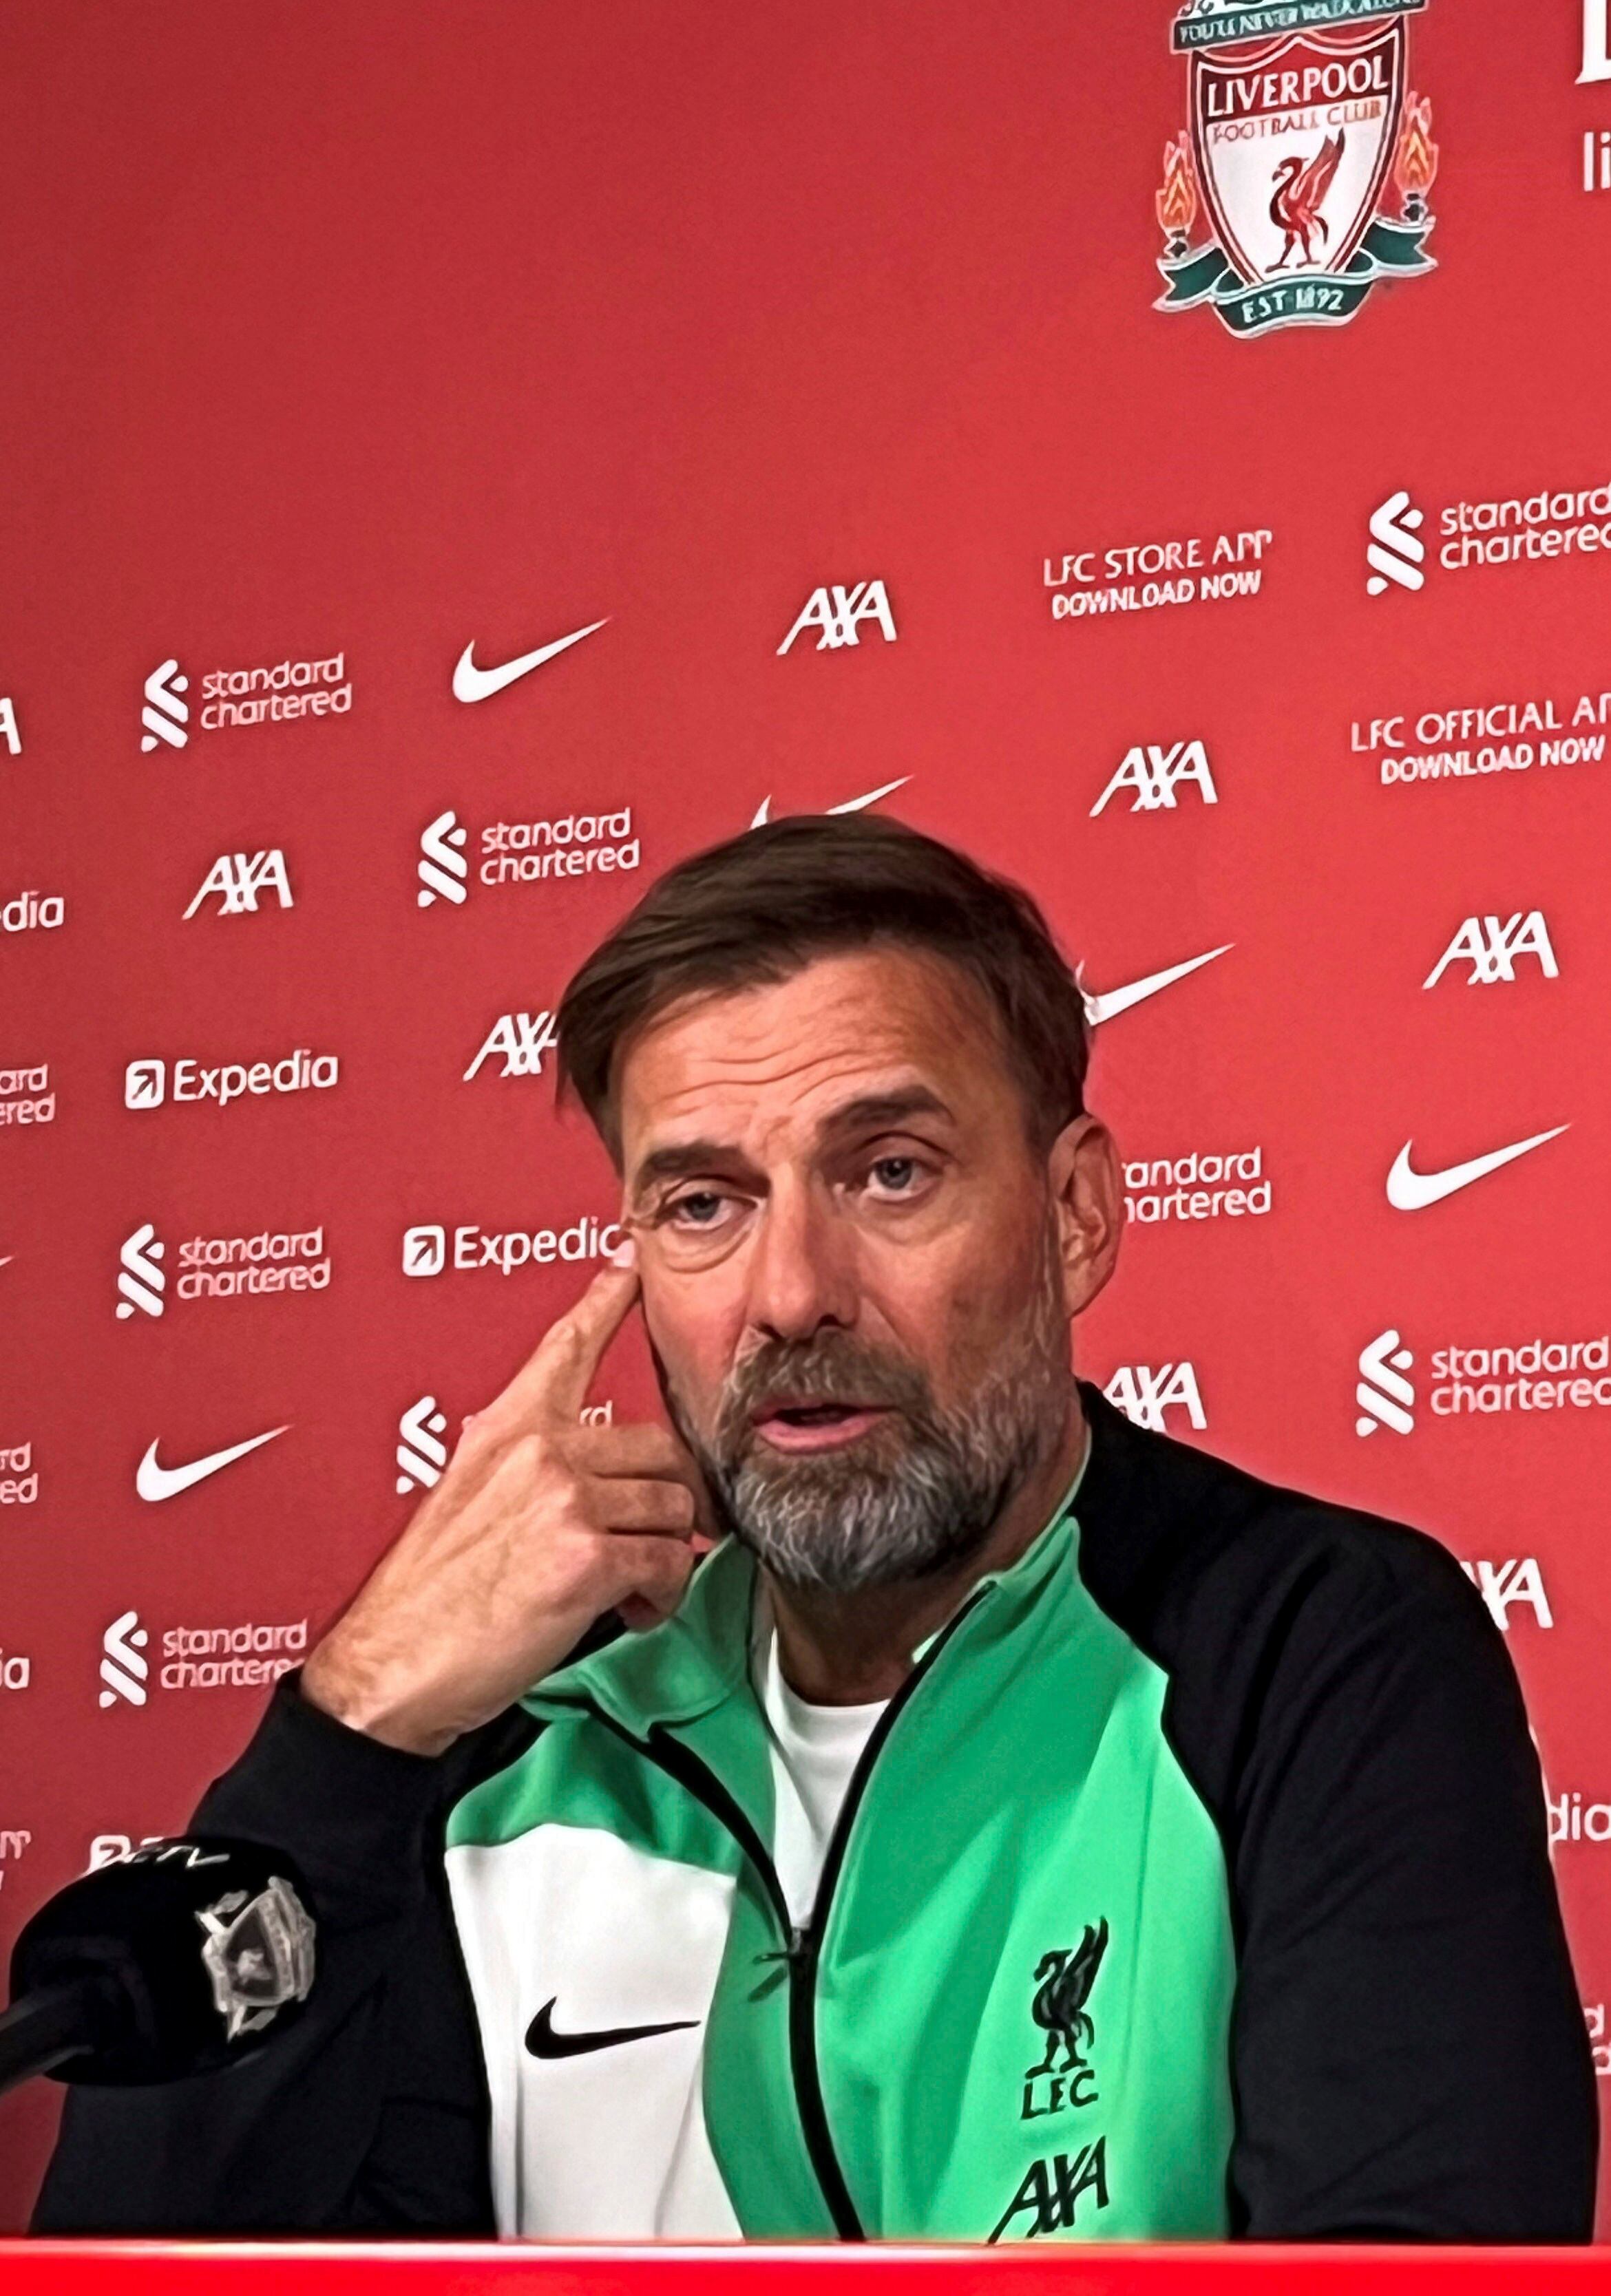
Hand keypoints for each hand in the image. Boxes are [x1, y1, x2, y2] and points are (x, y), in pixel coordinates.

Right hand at [301, 1246, 708, 1754]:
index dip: (606, 1298)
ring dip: (667, 1555)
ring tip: (634, 1589)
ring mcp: (564, 1497)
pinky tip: (633, 1613)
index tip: (627, 1262)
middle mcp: (538, 1449)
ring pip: (672, 1506)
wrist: (393, 1666)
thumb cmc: (426, 1601)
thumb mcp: (465, 1502)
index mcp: (504, 1429)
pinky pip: (667, 1563)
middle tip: (658, 1538)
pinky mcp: (586, 1554)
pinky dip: (662, 1596)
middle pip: (659, 1445)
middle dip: (671, 1498)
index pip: (566, 1347)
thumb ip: (526, 1472)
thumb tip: (587, 1484)